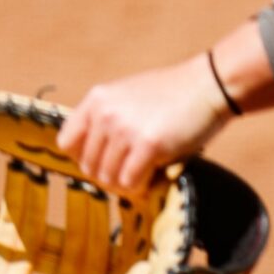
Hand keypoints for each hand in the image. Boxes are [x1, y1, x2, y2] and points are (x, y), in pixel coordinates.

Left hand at [56, 53, 231, 192]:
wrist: (207, 85)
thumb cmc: (171, 96)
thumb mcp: (127, 97)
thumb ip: (107, 121)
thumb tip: (94, 160)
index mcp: (96, 100)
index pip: (66, 143)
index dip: (83, 158)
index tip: (104, 162)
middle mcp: (105, 113)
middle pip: (88, 166)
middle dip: (109, 177)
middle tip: (130, 175)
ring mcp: (125, 128)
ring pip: (108, 179)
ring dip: (126, 185)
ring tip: (144, 176)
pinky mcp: (148, 144)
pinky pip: (131, 183)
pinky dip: (142, 188)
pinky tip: (155, 177)